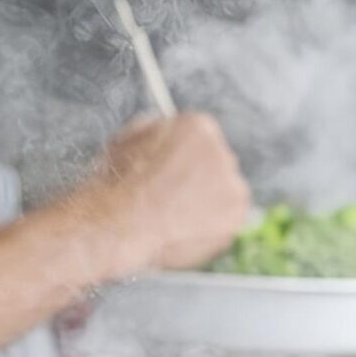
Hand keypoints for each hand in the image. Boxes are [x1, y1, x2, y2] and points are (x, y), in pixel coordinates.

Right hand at [73, 112, 251, 276]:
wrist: (123, 224)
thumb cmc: (119, 184)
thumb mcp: (127, 139)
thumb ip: (155, 130)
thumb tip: (162, 133)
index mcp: (198, 127)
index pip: (198, 136)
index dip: (180, 155)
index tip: (170, 170)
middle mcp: (223, 152)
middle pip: (214, 163)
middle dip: (197, 178)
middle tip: (170, 195)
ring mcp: (233, 186)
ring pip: (222, 192)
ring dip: (204, 202)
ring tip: (173, 216)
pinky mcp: (235, 217)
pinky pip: (225, 219)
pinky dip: (208, 226)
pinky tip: (182, 229)